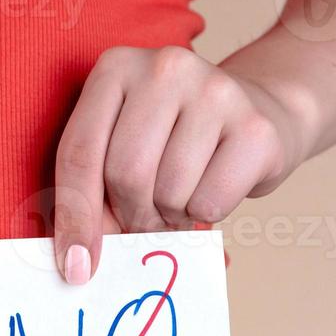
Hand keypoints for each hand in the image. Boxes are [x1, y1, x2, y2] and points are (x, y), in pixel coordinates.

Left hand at [53, 46, 309, 283]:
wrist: (261, 112)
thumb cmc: (174, 139)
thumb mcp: (122, 144)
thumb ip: (91, 189)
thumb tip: (77, 260)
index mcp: (115, 67)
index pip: (79, 153)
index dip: (74, 218)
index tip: (76, 268)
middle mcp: (165, 68)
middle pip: (125, 174)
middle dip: (130, 215)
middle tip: (144, 219)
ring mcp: (215, 91)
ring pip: (168, 191)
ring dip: (169, 215)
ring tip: (179, 197)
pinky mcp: (256, 127)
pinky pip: (209, 202)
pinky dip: (205, 215)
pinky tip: (212, 188)